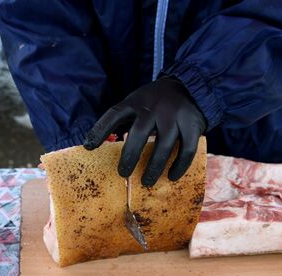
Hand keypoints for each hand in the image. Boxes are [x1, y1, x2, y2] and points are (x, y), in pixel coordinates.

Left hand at [84, 76, 205, 185]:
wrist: (190, 87)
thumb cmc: (155, 103)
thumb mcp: (136, 103)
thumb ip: (120, 121)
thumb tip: (92, 145)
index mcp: (136, 102)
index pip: (114, 114)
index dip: (100, 130)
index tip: (89, 147)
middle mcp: (154, 107)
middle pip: (140, 133)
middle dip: (130, 156)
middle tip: (123, 174)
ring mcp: (174, 116)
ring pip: (164, 145)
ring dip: (154, 167)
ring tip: (146, 182)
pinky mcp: (192, 125)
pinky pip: (187, 149)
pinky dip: (179, 165)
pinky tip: (172, 176)